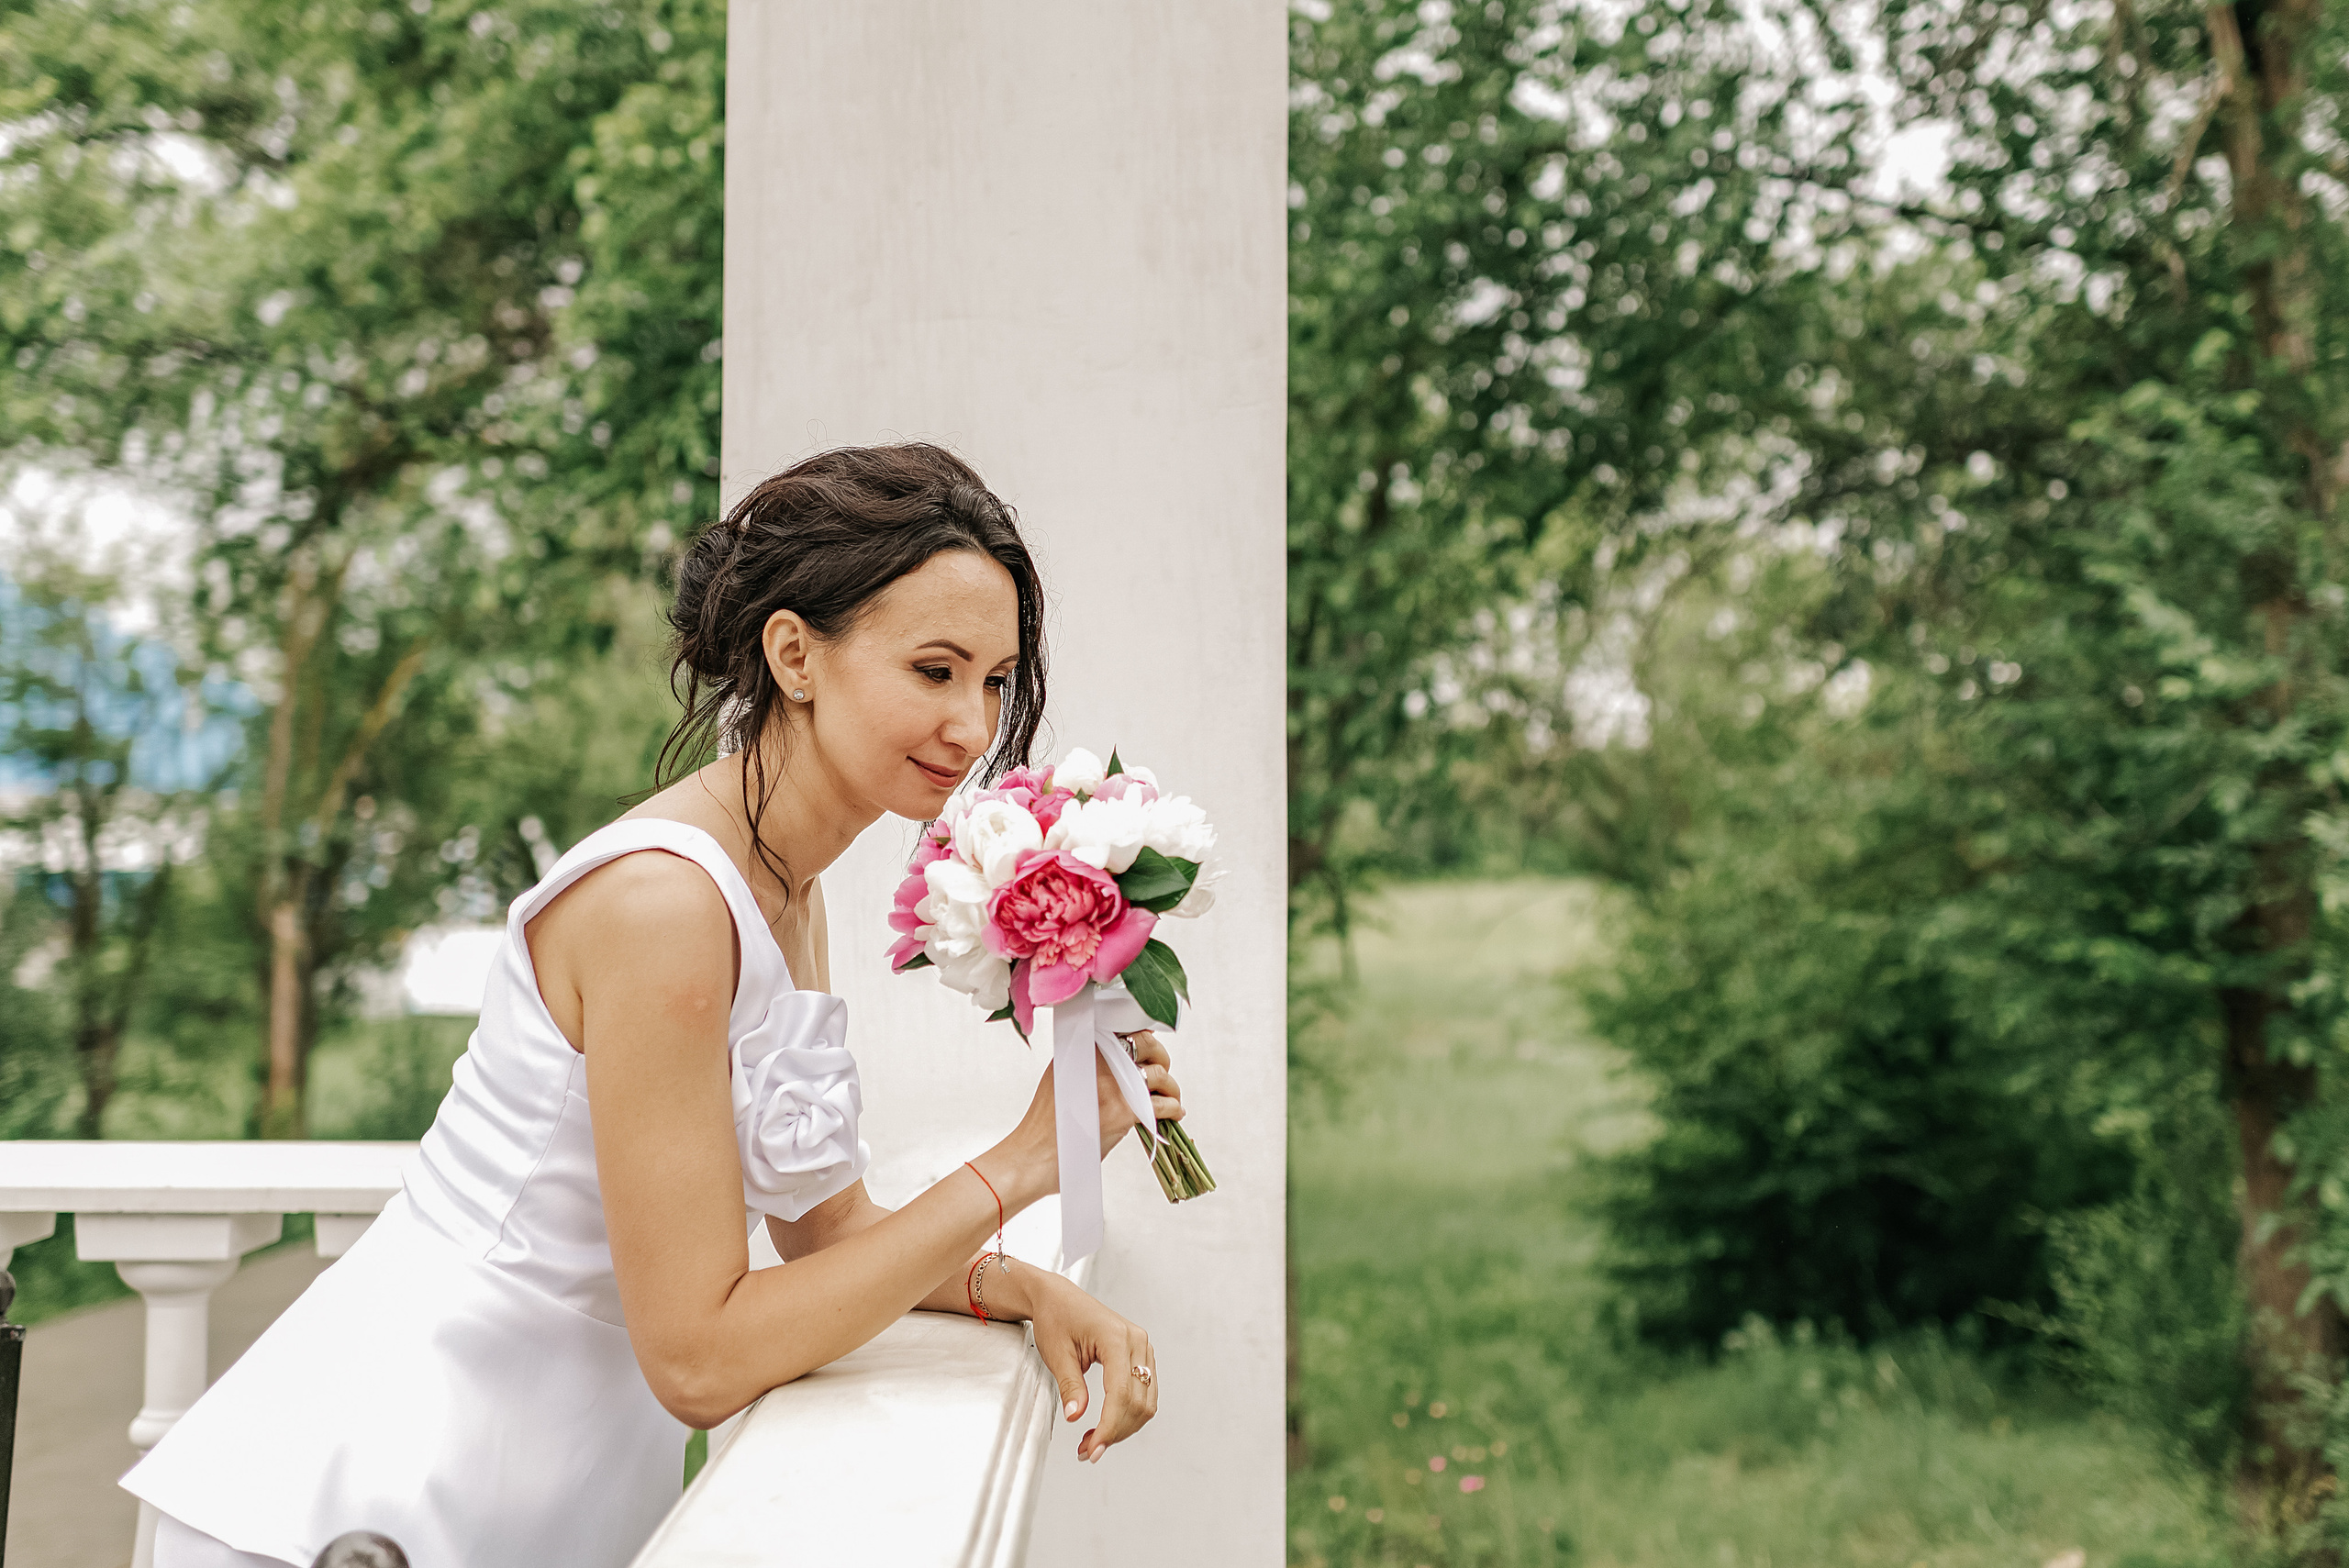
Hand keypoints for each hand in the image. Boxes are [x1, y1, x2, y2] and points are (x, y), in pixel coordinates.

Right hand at [1002, 1033, 1184, 1194]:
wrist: (1033, 1156)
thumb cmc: (1045, 1123)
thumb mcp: (1059, 1076)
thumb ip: (1085, 1060)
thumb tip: (1118, 1052)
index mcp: (1082, 1048)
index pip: (1123, 1026)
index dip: (1142, 1034)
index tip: (1149, 1046)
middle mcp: (1099, 1061)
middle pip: (1146, 1044)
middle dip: (1160, 1056)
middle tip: (1160, 1069)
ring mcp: (1113, 1086)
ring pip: (1158, 1074)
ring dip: (1170, 1086)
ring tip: (1170, 1096)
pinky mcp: (1124, 1113)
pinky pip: (1162, 1104)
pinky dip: (1173, 1108)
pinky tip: (1173, 1113)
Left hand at [1026, 1273, 1158, 1461]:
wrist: (1058, 1297)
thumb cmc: (1056, 1317)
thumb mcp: (1057, 1354)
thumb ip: (1070, 1386)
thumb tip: (1076, 1417)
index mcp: (1115, 1337)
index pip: (1121, 1393)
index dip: (1110, 1426)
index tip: (1093, 1449)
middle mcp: (1136, 1341)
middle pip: (1137, 1402)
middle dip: (1114, 1432)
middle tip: (1088, 1451)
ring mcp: (1142, 1347)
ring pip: (1145, 1402)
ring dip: (1122, 1427)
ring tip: (1093, 1441)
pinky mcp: (1140, 1355)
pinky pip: (1143, 1393)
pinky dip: (1127, 1414)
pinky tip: (1106, 1425)